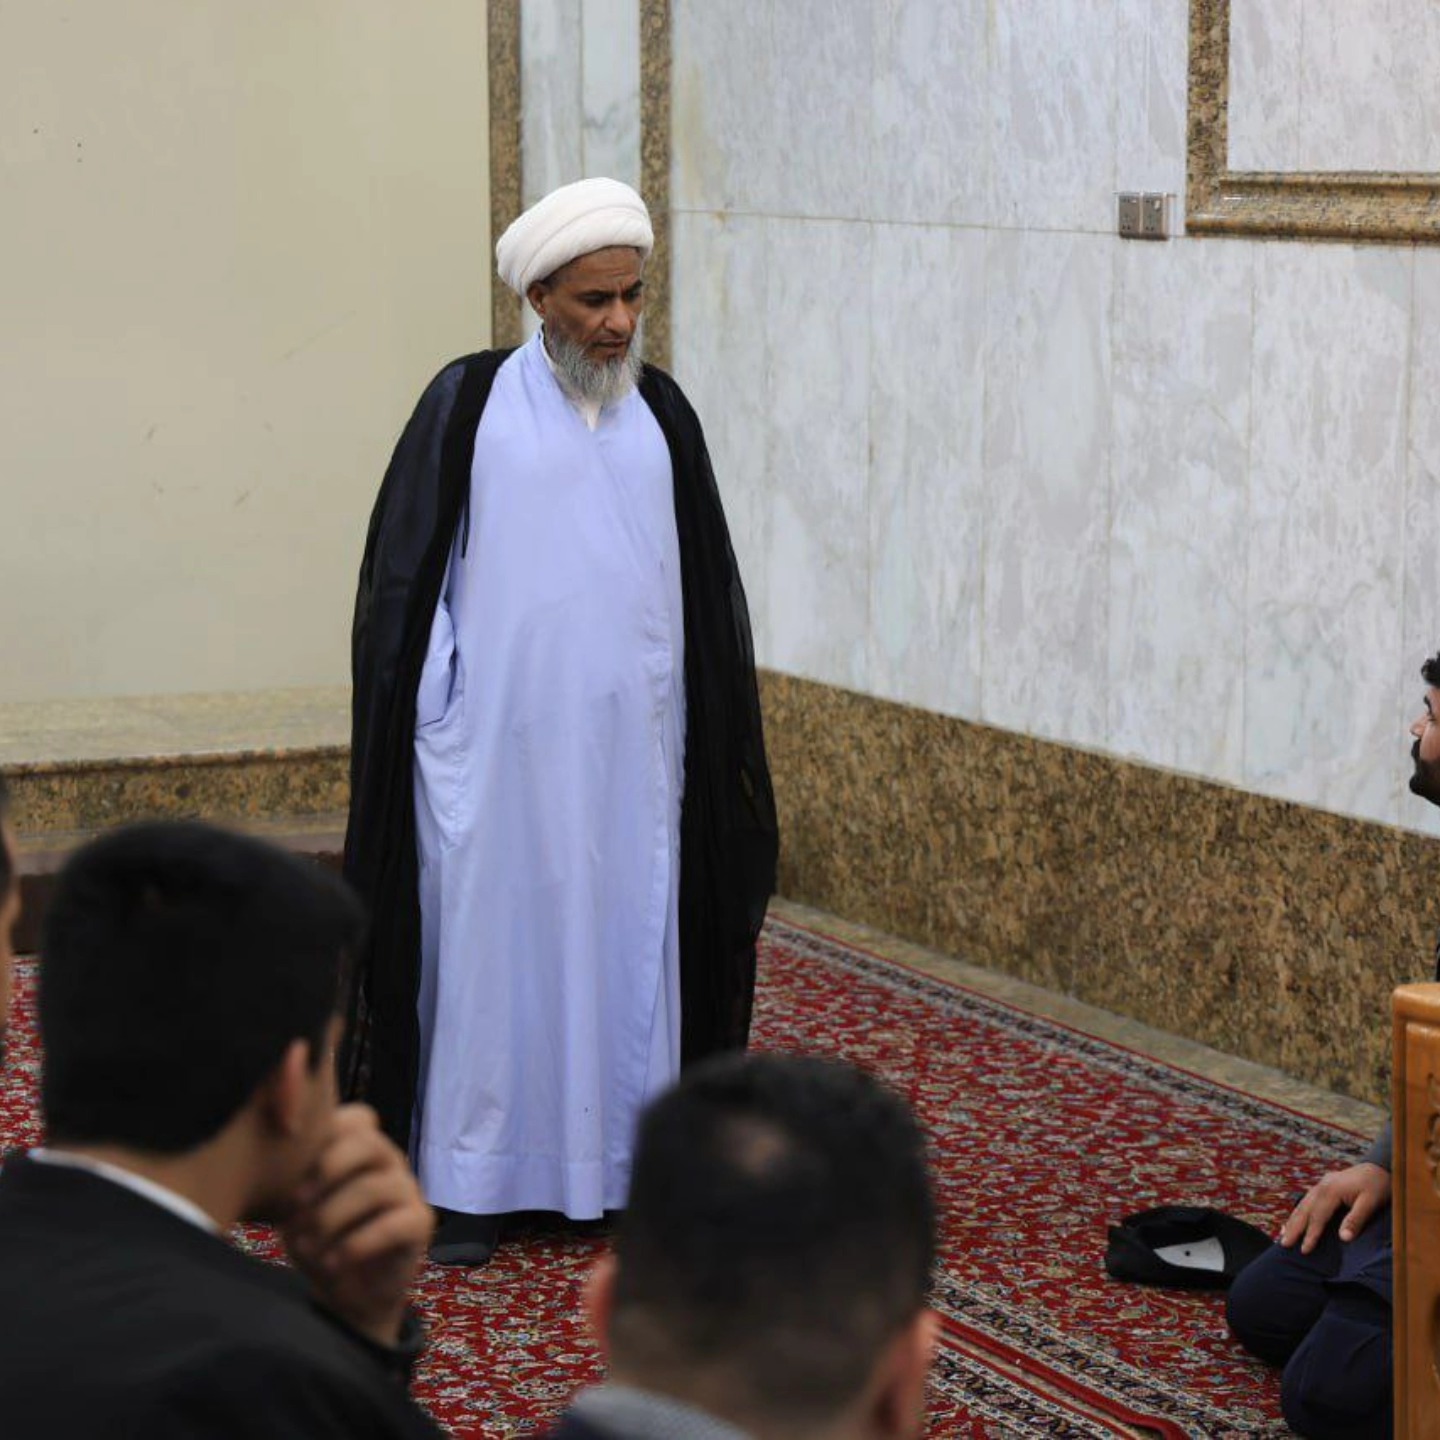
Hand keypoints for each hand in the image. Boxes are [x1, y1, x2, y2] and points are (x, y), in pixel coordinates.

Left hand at [279, 1103, 433, 1347]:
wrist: (347, 1293)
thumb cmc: (318, 1239)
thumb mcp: (297, 1211)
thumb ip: (292, 1185)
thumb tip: (272, 1173)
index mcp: (360, 1149)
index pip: (358, 1118)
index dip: (328, 1131)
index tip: (290, 1163)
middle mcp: (388, 1161)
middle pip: (369, 1142)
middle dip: (328, 1168)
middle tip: (296, 1203)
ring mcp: (407, 1189)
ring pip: (374, 1187)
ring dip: (333, 1217)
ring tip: (307, 1246)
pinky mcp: (419, 1222)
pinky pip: (393, 1224)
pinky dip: (356, 1245)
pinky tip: (331, 1263)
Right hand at [1278, 1162, 1390, 1253]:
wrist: (1380, 1166)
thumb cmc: (1377, 1186)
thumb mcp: (1370, 1203)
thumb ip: (1355, 1220)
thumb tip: (1343, 1239)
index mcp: (1331, 1190)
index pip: (1318, 1217)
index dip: (1310, 1234)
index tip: (1304, 1251)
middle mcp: (1321, 1186)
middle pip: (1304, 1210)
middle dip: (1294, 1228)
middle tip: (1283, 1244)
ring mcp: (1321, 1184)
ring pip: (1302, 1204)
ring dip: (1292, 1220)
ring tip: (1283, 1234)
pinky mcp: (1324, 1185)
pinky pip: (1307, 1200)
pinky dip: (1298, 1211)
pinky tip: (1295, 1218)